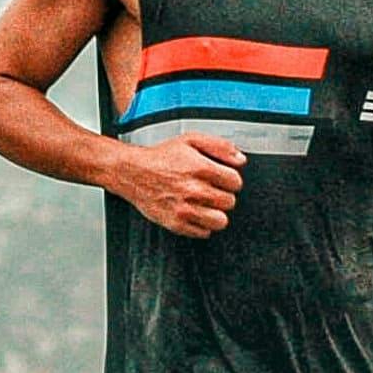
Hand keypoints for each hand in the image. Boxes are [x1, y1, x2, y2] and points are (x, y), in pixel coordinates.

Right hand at [112, 132, 244, 236]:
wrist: (132, 171)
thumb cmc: (161, 157)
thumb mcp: (191, 140)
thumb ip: (219, 146)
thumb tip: (240, 160)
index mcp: (199, 168)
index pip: (235, 182)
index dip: (231, 180)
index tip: (224, 180)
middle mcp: (192, 190)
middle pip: (229, 202)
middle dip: (223, 195)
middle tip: (212, 190)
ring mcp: (184, 209)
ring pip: (220, 221)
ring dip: (216, 213)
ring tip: (207, 204)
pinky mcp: (175, 223)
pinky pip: (203, 233)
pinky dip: (202, 225)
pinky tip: (195, 212)